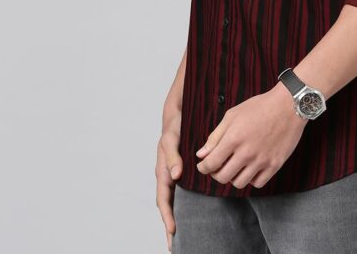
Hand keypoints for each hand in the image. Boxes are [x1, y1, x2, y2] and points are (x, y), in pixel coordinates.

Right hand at [155, 110, 182, 250]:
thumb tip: (176, 175)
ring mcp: (175, 176)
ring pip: (175, 202)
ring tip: (182, 238)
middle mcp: (168, 176)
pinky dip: (184, 205)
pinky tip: (193, 214)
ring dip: (177, 218)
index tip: (173, 230)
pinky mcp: (183, 172)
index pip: (163, 200)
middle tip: (174, 245)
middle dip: (170, 225)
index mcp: (163, 172)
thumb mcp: (172, 139)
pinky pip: (183, 193)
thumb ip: (173, 156)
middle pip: (168, 206)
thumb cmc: (174, 127)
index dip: (168, 216)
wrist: (179, 116)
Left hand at [195, 84, 307, 188]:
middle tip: (217, 167)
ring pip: (239, 183)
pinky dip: (250, 179)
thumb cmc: (260, 107)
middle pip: (223, 177)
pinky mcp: (275, 165)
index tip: (203, 166)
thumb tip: (201, 154)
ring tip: (234, 167)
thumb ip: (215, 136)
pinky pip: (257, 184)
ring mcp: (262, 160)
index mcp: (234, 138)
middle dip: (215, 174)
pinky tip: (250, 168)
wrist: (289, 105)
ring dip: (233, 178)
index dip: (203, 167)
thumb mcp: (233, 115)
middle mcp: (247, 152)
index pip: (211, 163)